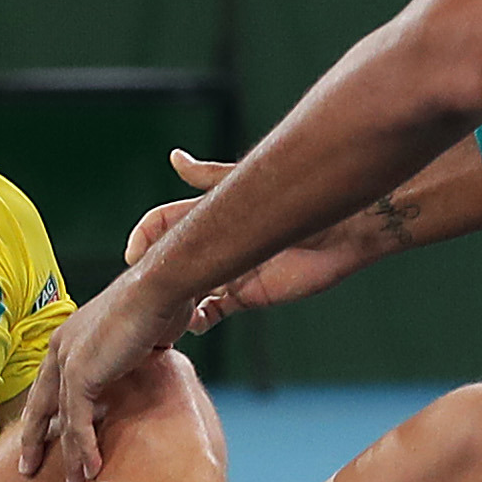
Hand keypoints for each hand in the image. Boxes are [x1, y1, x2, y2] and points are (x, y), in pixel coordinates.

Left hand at [16, 267, 194, 481]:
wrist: (159, 288)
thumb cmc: (159, 302)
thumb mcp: (139, 335)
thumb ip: (131, 354)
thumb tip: (148, 361)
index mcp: (70, 337)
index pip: (51, 383)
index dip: (46, 412)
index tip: (42, 436)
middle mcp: (61, 348)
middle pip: (42, 404)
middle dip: (35, 439)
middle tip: (27, 468)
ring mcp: (67, 361)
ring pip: (62, 420)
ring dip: (67, 457)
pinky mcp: (80, 374)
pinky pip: (78, 421)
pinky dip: (84, 449)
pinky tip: (91, 472)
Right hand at [124, 151, 366, 330]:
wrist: (348, 229)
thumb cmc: (305, 199)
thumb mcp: (248, 186)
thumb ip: (210, 178)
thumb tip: (174, 159)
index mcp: (210, 217)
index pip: (162, 227)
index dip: (145, 239)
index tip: (134, 254)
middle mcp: (216, 246)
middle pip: (172, 263)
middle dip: (153, 276)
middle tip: (135, 291)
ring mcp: (229, 272)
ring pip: (188, 291)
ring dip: (172, 301)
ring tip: (157, 312)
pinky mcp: (248, 296)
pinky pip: (213, 312)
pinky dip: (199, 319)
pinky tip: (194, 322)